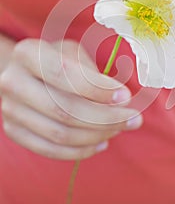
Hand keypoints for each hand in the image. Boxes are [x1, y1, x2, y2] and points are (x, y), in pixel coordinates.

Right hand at [0, 39, 142, 159]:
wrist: (24, 72)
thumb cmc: (55, 59)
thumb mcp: (73, 53)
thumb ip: (93, 73)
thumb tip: (121, 101)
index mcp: (28, 53)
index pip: (65, 75)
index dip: (98, 89)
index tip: (126, 96)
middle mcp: (13, 81)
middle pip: (64, 110)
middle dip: (106, 118)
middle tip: (133, 119)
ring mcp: (10, 109)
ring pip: (60, 134)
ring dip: (97, 135)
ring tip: (119, 129)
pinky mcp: (13, 131)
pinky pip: (51, 150)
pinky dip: (81, 151)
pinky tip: (102, 142)